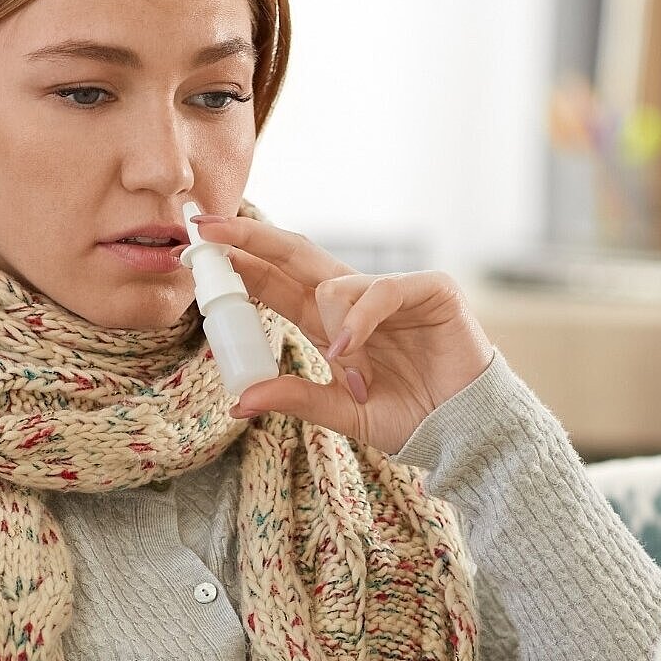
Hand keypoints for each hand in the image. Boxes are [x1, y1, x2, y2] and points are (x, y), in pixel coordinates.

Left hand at [187, 212, 495, 455]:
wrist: (464, 433)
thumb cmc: (410, 420)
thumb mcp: (341, 413)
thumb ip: (295, 399)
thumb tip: (238, 401)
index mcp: (331, 324)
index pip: (276, 283)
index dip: (240, 264)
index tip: (196, 252)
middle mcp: (356, 302)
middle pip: (295, 256)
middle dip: (250, 238)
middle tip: (207, 227)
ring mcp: (392, 291)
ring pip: (333, 282)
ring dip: (332, 327)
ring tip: (350, 372)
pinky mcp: (429, 290)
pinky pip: (379, 291)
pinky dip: (359, 319)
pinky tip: (353, 349)